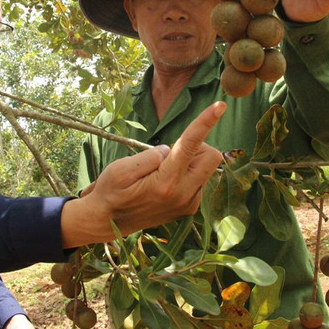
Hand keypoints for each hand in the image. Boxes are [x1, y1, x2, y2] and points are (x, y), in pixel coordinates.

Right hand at [63, 101, 225, 247]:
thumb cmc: (111, 192)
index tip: (220, 106)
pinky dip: (187, 173)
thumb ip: (149, 156)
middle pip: (211, 156)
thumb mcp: (120, 170)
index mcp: (166, 182)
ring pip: (206, 169)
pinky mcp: (189, 208)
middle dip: (198, 145)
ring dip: (190, 161)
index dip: (205, 122)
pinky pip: (199, 181)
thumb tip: (170, 151)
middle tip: (171, 151)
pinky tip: (165, 183)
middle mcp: (184, 195)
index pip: (191, 145)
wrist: (108, 223)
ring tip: (161, 172)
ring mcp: (189, 204)